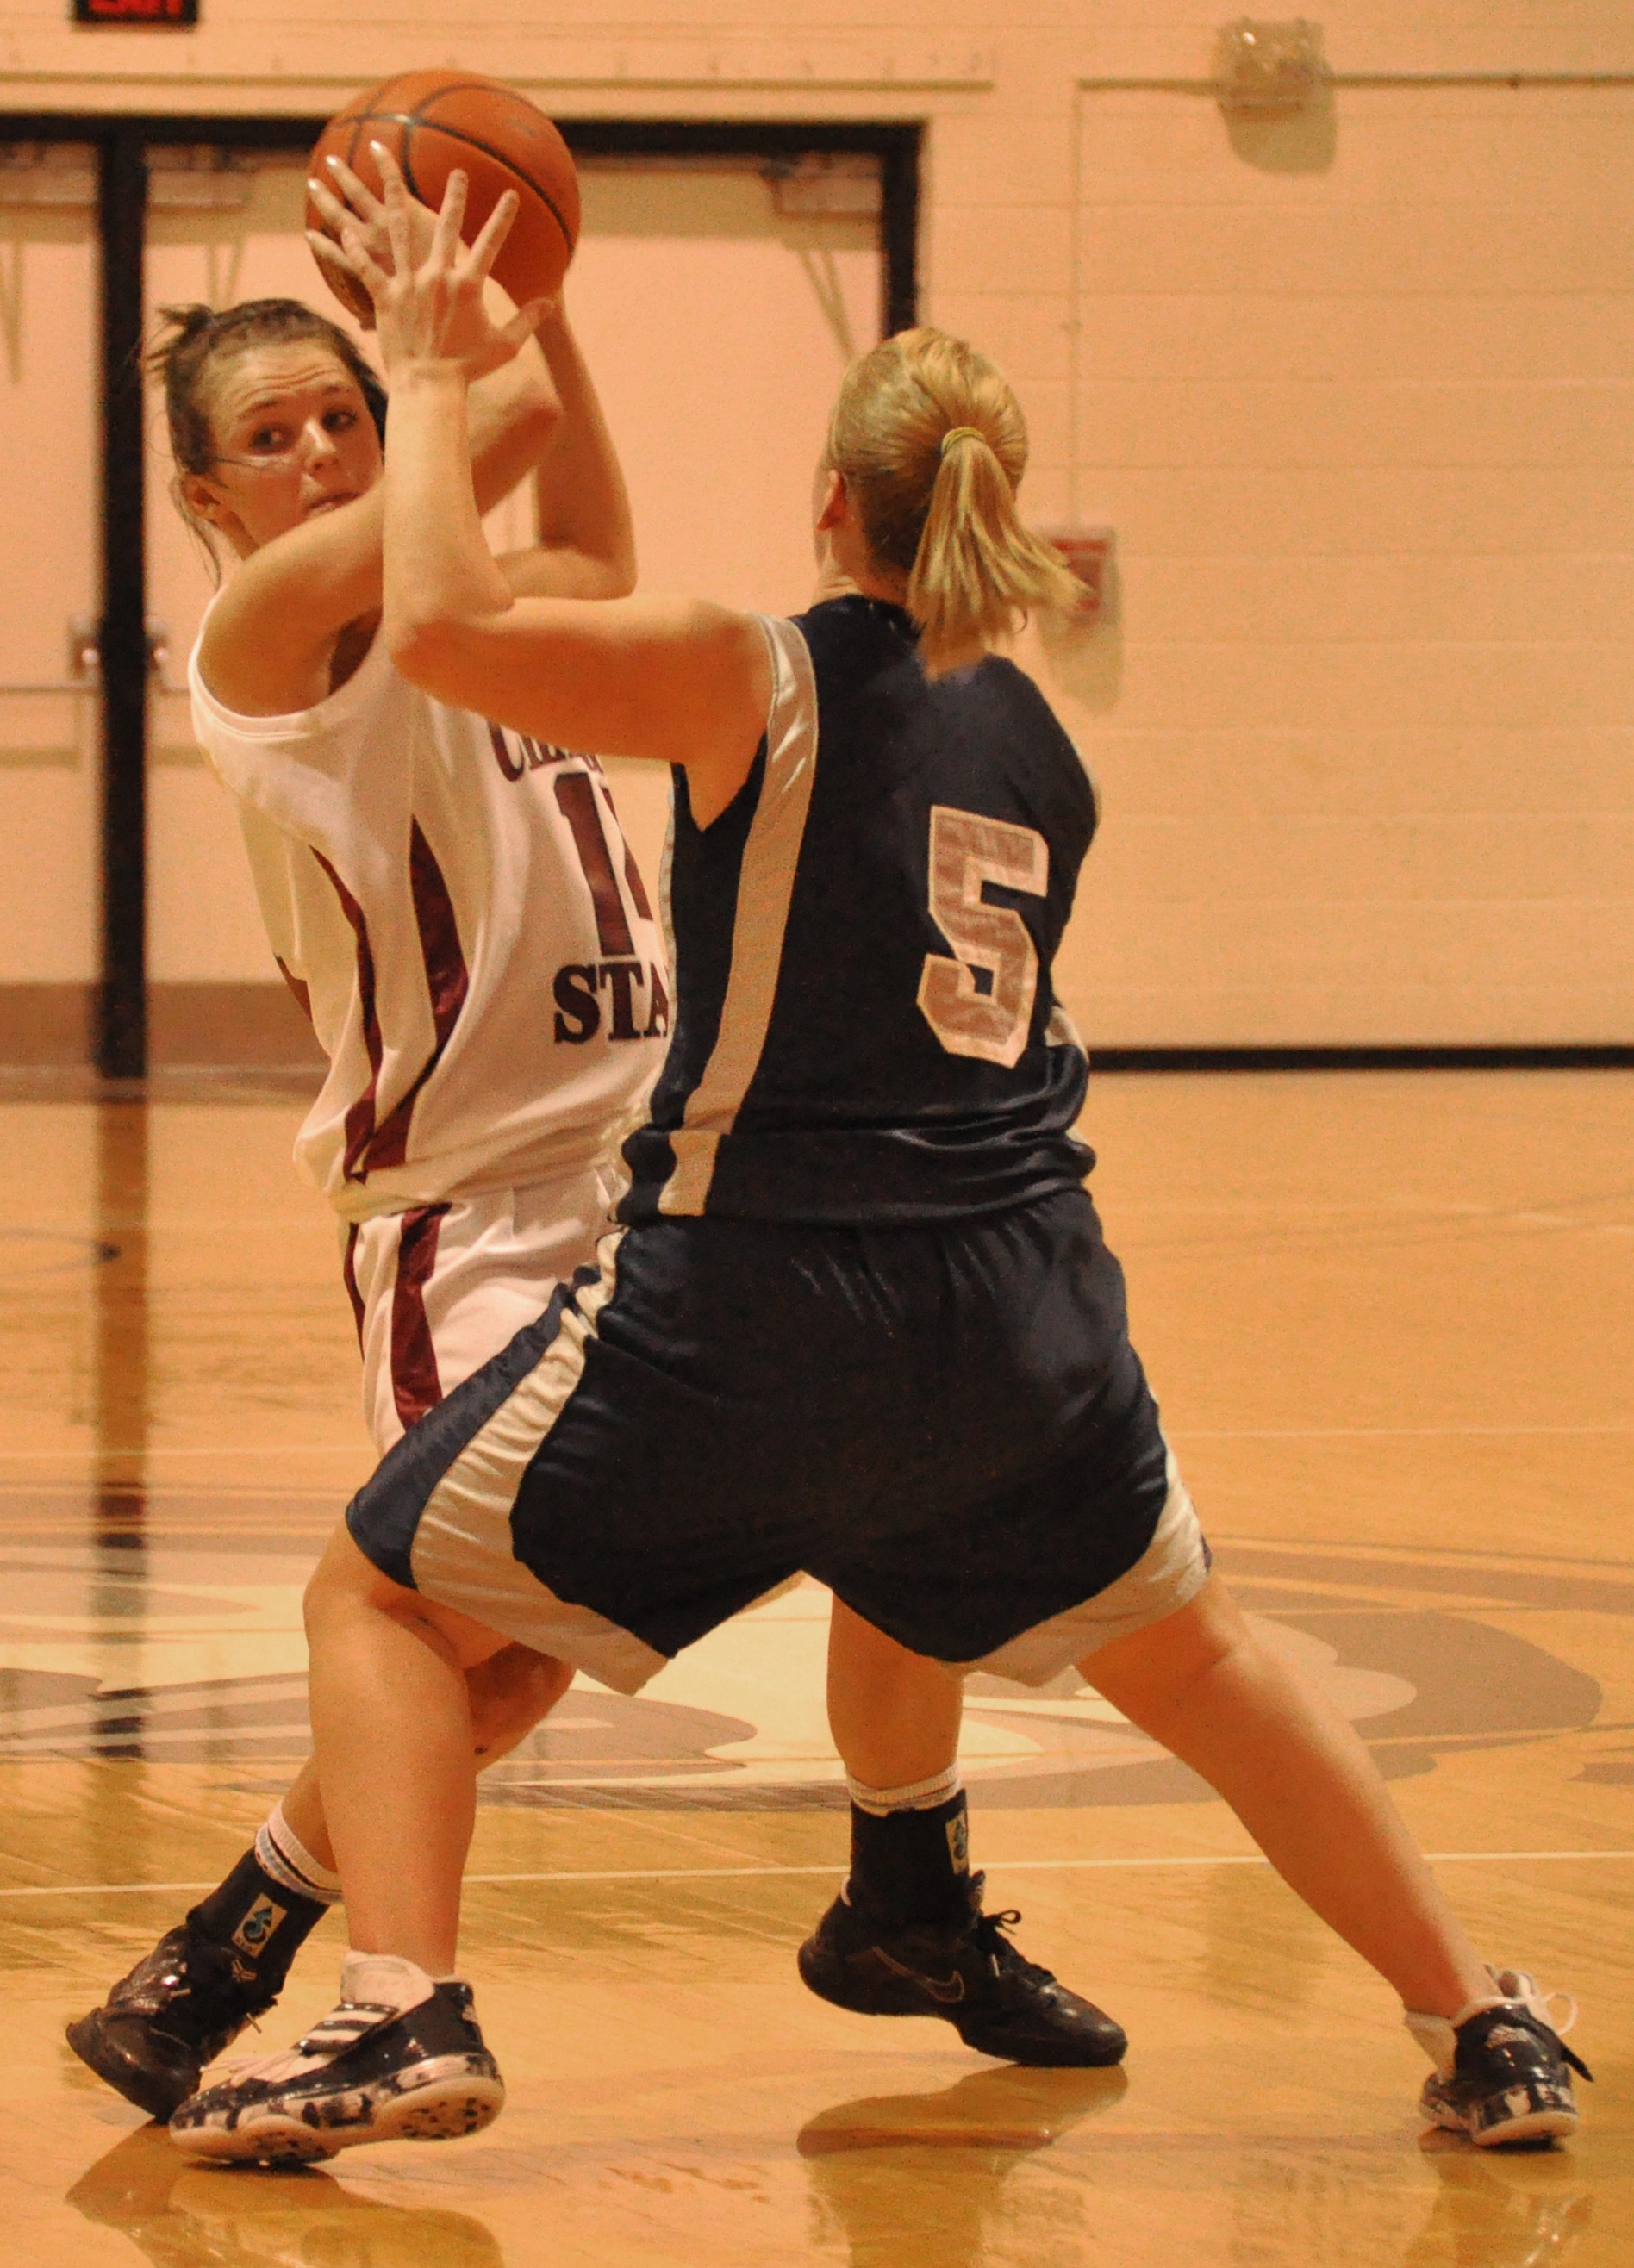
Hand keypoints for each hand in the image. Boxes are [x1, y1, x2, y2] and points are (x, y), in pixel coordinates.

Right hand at [305, 150, 436, 330]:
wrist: (470, 309)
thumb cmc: (443, 324)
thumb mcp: (410, 324)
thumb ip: (386, 323)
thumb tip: (364, 330)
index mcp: (378, 277)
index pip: (345, 262)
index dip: (327, 250)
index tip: (309, 235)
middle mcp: (380, 252)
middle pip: (345, 223)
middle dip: (327, 204)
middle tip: (312, 185)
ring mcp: (394, 233)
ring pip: (362, 199)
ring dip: (345, 178)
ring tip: (330, 161)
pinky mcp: (414, 217)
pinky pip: (395, 186)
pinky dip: (385, 166)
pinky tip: (376, 147)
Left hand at [322, 144, 547, 381]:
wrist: (429, 387)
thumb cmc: (467, 369)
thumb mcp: (504, 346)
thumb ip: (527, 321)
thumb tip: (550, 303)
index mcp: (468, 287)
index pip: (490, 244)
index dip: (502, 218)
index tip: (511, 195)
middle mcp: (438, 279)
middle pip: (447, 229)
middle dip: (455, 199)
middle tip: (458, 174)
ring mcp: (409, 286)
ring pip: (400, 236)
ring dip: (396, 204)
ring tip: (391, 180)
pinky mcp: (385, 299)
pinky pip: (365, 268)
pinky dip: (353, 249)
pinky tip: (344, 229)